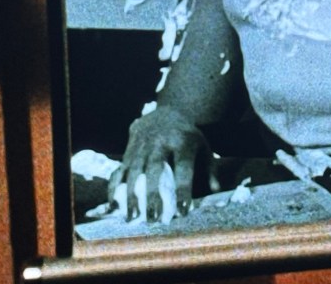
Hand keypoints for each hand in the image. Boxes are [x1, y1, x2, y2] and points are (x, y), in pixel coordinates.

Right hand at [107, 105, 210, 222]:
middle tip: (154, 218)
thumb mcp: (203, 146)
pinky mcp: (128, 150)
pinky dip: (114, 187)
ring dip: (131, 194)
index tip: (182, 211)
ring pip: (134, 170)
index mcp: (182, 141)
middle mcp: (160, 142)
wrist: (166, 113)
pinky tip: (114, 205)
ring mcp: (142, 145)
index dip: (183, 189)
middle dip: (153, 194)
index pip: (183, 167)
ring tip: (133, 217)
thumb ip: (210, 168)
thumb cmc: (188, 137)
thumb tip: (216, 189)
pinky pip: (119, 169)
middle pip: (155, 169)